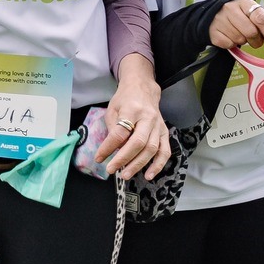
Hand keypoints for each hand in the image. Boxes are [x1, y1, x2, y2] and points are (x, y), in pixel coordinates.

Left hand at [95, 54, 169, 180]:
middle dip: (124, 159)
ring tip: (126, 175)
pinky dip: (158, 165)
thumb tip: (113, 150)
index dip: (108, 147)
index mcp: (132, 109)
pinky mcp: (164, 132)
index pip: (120, 132)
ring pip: (151, 149)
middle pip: (138, 142)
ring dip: (139, 164)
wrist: (143, 89)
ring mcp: (158, 125)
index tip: (99, 158)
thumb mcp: (112, 109)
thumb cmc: (125, 100)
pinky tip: (149, 175)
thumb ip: (113, 128)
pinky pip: (165, 151)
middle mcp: (148, 118)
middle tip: (112, 169)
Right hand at [207, 0, 263, 53]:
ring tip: (239, 33)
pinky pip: (229, 45)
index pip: (261, 19)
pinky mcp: (212, 32)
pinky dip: (232, 44)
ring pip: (240, 40)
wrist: (212, 13)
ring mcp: (220, 20)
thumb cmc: (238, 14)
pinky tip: (229, 36)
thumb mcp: (249, 12)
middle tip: (254, 39)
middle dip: (256, 40)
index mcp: (244, 2)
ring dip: (243, 41)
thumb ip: (263, 23)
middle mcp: (230, 9)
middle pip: (251, 32)